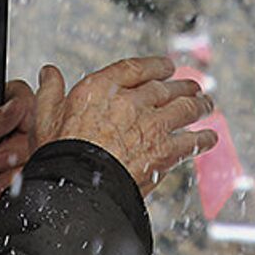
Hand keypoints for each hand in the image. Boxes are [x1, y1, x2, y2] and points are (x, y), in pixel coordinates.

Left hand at [0, 79, 35, 231]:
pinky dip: (13, 185)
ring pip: (36, 151)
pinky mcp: (20, 180)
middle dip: (14, 146)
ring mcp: (12, 158)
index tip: (16, 123)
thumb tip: (18, 105)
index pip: (17, 95)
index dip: (22, 107)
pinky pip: (34, 175)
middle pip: (34, 124)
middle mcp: (1, 134)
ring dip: (11, 170)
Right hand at [34, 56, 218, 196]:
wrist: (78, 188)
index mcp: (101, 88)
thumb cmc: (60, 155)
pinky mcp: (164, 152)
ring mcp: (151, 125)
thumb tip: (48, 72)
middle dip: (183, 86)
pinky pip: (191, 141)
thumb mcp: (45, 118)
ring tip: (207, 104)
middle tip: (194, 86)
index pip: (135, 68)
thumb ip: (49, 92)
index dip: (155, 66)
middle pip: (165, 87)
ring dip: (200, 105)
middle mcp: (130, 101)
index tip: (167, 66)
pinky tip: (210, 138)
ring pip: (184, 108)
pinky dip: (203, 139)